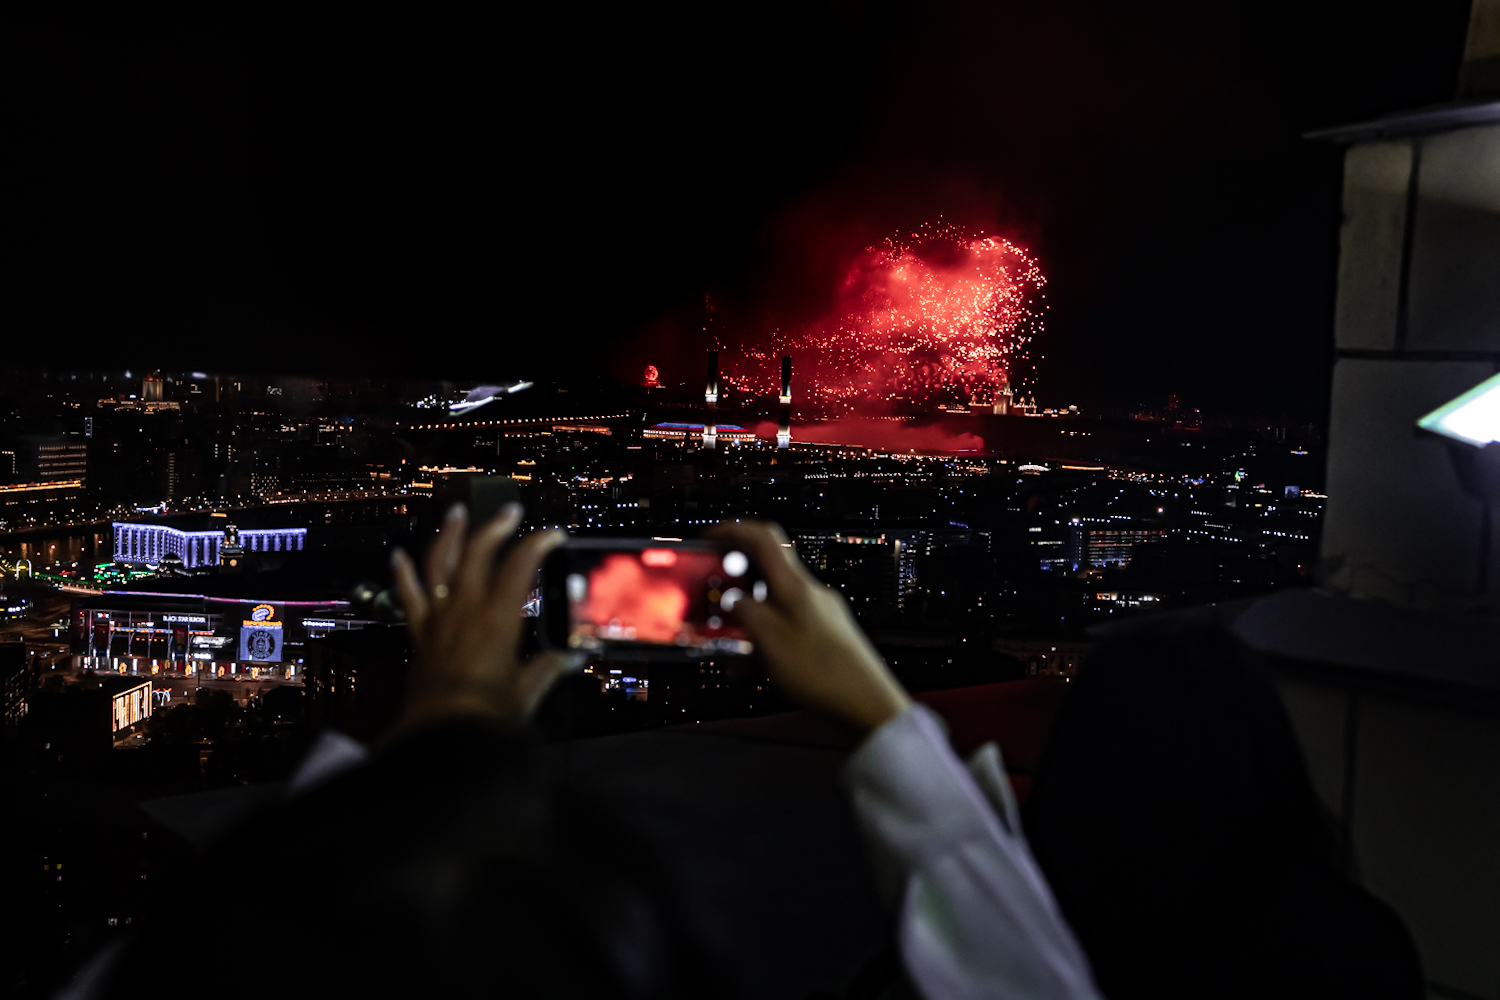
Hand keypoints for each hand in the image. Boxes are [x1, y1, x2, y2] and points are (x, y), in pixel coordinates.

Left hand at [388, 503, 573, 739]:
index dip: (537, 544)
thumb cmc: (484, 716)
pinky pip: (408, 597)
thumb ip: (548, 669)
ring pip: (439, 563)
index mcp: (498, 619)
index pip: (520, 565)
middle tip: (508, 513)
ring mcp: (439, 618)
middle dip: (495, 527)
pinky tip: (398, 556)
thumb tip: (571, 659)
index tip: (551, 535)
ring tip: (455, 514)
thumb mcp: (527, 692)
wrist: (439, 736)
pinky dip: (402, 574)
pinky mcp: (420, 634)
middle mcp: (465, 609)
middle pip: (477, 552)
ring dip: (448, 535)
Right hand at [707, 521, 910, 734]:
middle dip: (734, 582)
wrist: (867, 704)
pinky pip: (785, 629)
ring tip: (728, 645)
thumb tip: (733, 599)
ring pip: (773, 605)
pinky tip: (751, 668)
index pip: (763, 537)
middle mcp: (810, 594)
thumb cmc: (825, 673)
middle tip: (711, 595)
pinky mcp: (824, 636)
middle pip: (766, 571)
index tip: (710, 538)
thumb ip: (746, 612)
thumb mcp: (770, 640)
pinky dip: (764, 642)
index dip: (733, 531)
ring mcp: (819, 614)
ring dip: (747, 620)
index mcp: (796, 586)